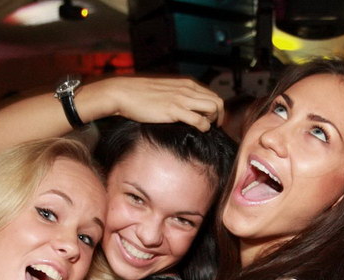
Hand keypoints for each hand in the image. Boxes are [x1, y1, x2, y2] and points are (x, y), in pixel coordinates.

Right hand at [81, 77, 223, 131]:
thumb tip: (185, 105)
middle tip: (213, 126)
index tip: (213, 119)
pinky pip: (199, 120)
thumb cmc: (141, 93)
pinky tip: (198, 130)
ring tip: (204, 128)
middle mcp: (187, 89)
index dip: (217, 108)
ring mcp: (181, 99)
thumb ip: (178, 94)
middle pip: (217, 101)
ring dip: (212, 121)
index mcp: (186, 83)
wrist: (123, 93)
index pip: (212, 94)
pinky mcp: (174, 110)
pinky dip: (203, 127)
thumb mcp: (165, 89)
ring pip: (212, 109)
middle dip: (219, 116)